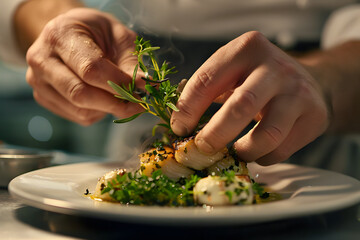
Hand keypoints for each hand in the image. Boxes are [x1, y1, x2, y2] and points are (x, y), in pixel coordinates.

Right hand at [26, 8, 142, 124]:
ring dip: (108, 109)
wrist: (69, 33)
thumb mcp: (118, 36)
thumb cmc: (96, 32)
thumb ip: (131, 62)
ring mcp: (38, 81)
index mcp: (60, 35)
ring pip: (80, 110)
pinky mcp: (43, 97)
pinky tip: (102, 97)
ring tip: (119, 96)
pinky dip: (98, 112)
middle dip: (115, 103)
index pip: (90, 69)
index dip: (118, 84)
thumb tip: (146, 87)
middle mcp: (42, 59)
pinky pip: (77, 116)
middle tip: (138, 104)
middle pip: (81, 94)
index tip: (141, 91)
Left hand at [171, 31, 329, 164]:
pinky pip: (282, 149)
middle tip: (202, 149)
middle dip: (215, 134)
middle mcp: (275, 67)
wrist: (307, 81)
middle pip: (240, 106)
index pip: (207, 80)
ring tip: (234, 153)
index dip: (187, 109)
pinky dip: (263, 157)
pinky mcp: (315, 115)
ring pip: (268, 135)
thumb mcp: (232, 71)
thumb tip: (177, 123)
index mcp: (246, 49)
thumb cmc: (257, 79)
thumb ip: (206, 89)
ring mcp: (299, 92)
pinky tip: (256, 150)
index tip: (179, 130)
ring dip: (244, 152)